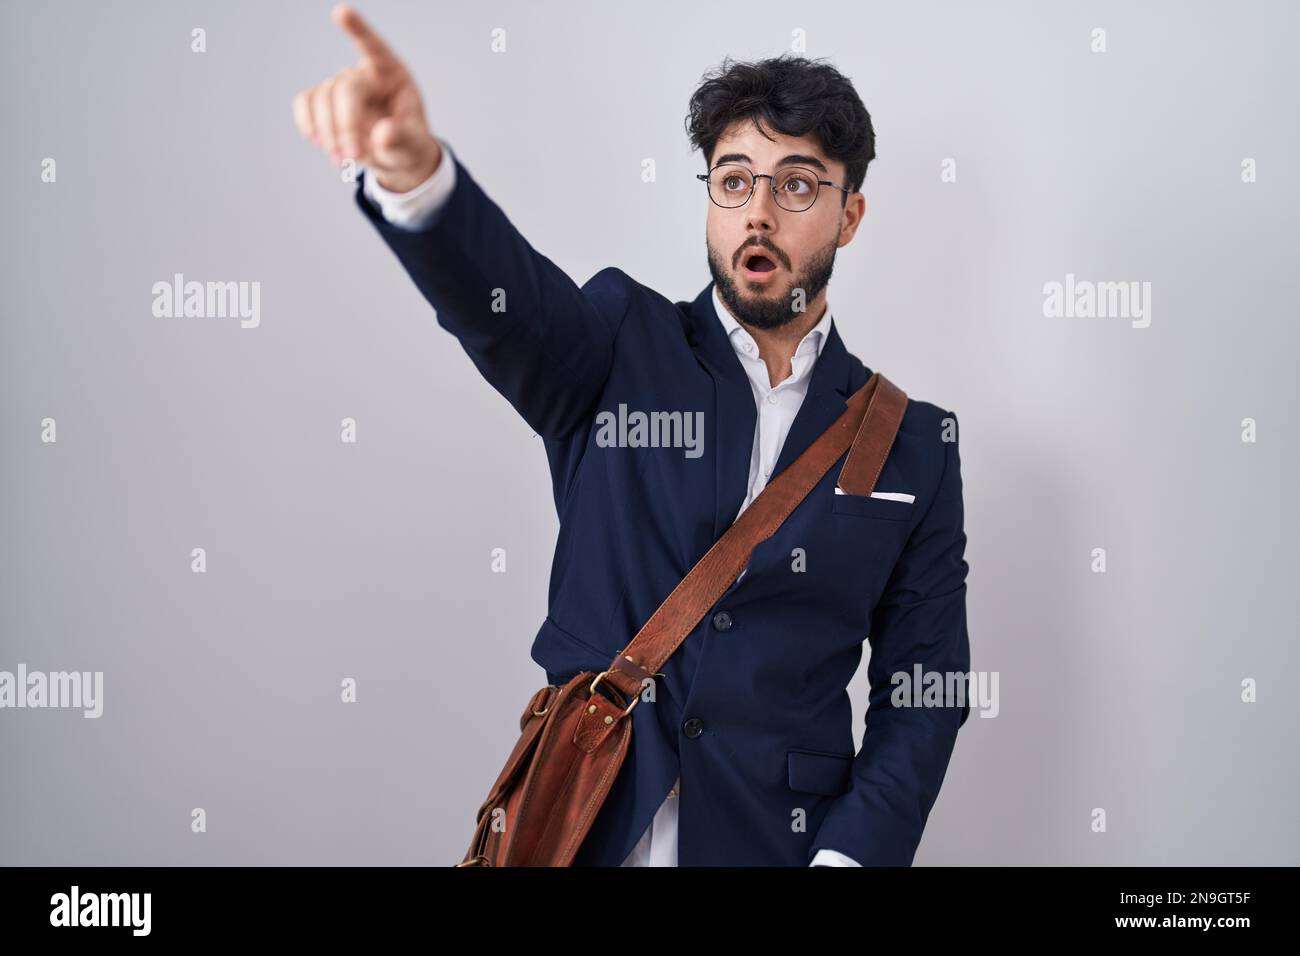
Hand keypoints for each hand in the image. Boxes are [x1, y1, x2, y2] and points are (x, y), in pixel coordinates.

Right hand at [292, 3, 442, 192]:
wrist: (395, 157)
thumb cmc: (409, 146)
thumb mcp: (415, 147)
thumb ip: (403, 140)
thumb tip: (383, 135)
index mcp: (393, 75)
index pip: (375, 48)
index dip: (357, 30)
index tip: (341, 11)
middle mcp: (365, 74)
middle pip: (345, 89)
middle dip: (346, 125)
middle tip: (354, 156)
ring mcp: (341, 85)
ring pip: (322, 98)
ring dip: (328, 133)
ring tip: (342, 160)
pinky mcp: (322, 100)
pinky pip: (305, 103)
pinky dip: (308, 124)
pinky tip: (319, 142)